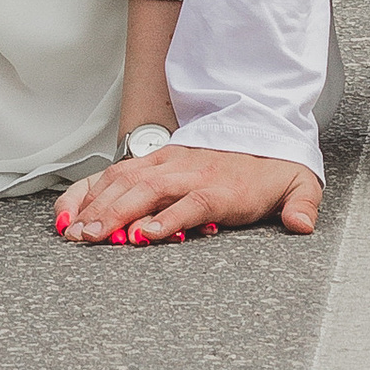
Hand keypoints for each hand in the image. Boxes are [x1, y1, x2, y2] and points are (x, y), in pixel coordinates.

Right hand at [54, 141, 321, 244]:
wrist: (261, 130)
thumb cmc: (271, 169)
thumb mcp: (298, 185)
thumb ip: (300, 205)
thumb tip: (301, 223)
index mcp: (220, 184)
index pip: (191, 202)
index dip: (167, 220)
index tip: (143, 237)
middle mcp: (187, 171)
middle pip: (147, 192)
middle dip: (116, 215)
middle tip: (91, 240)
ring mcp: (164, 163)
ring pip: (123, 181)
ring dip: (97, 206)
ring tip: (75, 232)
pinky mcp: (150, 161)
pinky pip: (113, 173)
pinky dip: (88, 190)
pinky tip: (68, 211)